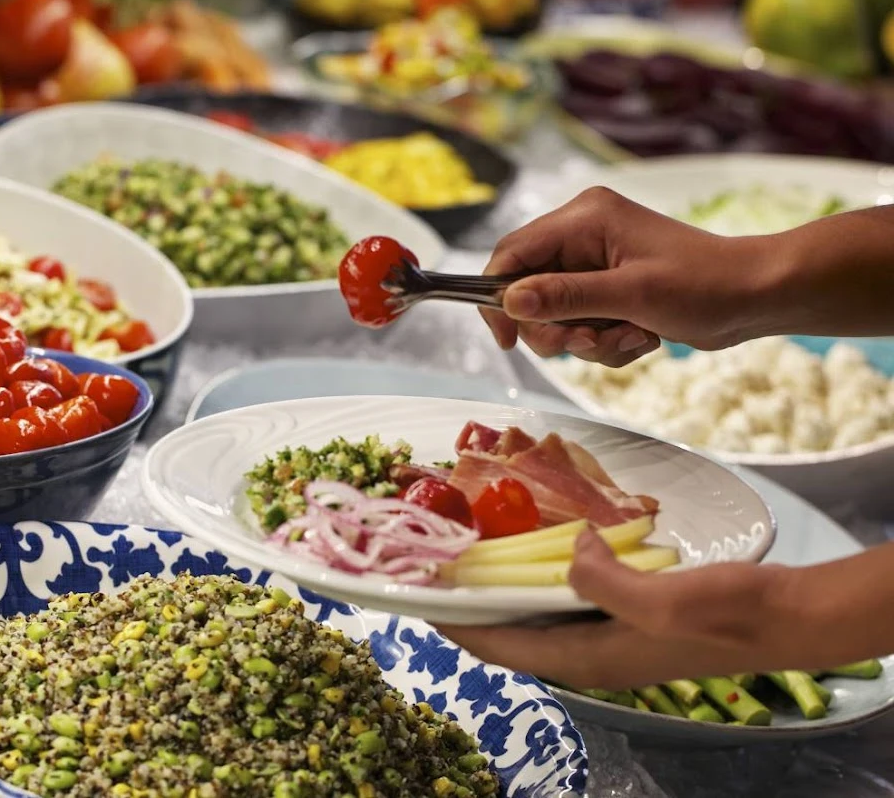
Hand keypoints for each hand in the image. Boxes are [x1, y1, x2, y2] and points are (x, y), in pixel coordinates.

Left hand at [437, 532, 893, 689]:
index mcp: (589, 658)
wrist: (786, 616)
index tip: (417, 599)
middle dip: (471, 604)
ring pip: (537, 613)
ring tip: (470, 551)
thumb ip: (607, 583)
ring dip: (503, 588)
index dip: (455, 627)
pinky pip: (568, 595)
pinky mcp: (627, 613)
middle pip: (511, 633)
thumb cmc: (727, 615)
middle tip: (436, 564)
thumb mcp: (665, 600)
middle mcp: (590, 651)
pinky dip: (542, 574)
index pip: (502, 649)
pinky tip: (535, 544)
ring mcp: (609, 633)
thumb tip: (571, 550)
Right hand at [481, 186, 769, 366]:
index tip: (507, 339)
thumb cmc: (705, 285)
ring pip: (555, 314)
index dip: (498, 297)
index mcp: (584, 218)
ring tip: (629, 338)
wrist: (758, 296)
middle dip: (556, 327)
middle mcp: (583, 234)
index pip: (512, 253)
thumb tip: (510, 301)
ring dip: (587, 339)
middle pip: (529, 290)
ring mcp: (596, 262)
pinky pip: (581, 323)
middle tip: (588, 342)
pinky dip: (605, 340)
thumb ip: (566, 296)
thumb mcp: (631, 294)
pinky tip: (641, 337)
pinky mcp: (609, 287)